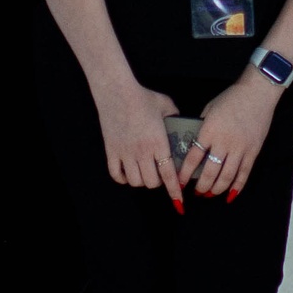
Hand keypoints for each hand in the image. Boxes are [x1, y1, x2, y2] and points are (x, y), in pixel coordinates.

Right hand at [101, 79, 183, 207]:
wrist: (117, 92)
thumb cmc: (142, 97)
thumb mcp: (166, 105)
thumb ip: (176, 116)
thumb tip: (181, 122)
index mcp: (158, 143)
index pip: (168, 174)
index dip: (174, 190)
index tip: (179, 201)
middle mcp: (142, 152)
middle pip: (151, 182)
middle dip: (158, 183)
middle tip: (159, 175)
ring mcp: (125, 153)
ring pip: (135, 181)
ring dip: (141, 181)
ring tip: (144, 172)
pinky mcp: (111, 151)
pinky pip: (116, 174)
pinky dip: (122, 178)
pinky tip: (127, 172)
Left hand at [177, 73, 277, 199]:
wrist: (257, 93)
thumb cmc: (231, 98)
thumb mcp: (209, 109)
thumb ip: (202, 127)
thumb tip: (195, 143)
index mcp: (209, 131)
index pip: (193, 158)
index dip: (185, 173)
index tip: (179, 182)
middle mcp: (223, 143)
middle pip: (209, 172)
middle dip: (201, 186)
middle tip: (196, 192)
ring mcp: (240, 149)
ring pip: (227, 177)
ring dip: (216, 189)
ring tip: (210, 194)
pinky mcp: (253, 151)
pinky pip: (244, 174)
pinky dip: (237, 187)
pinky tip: (230, 195)